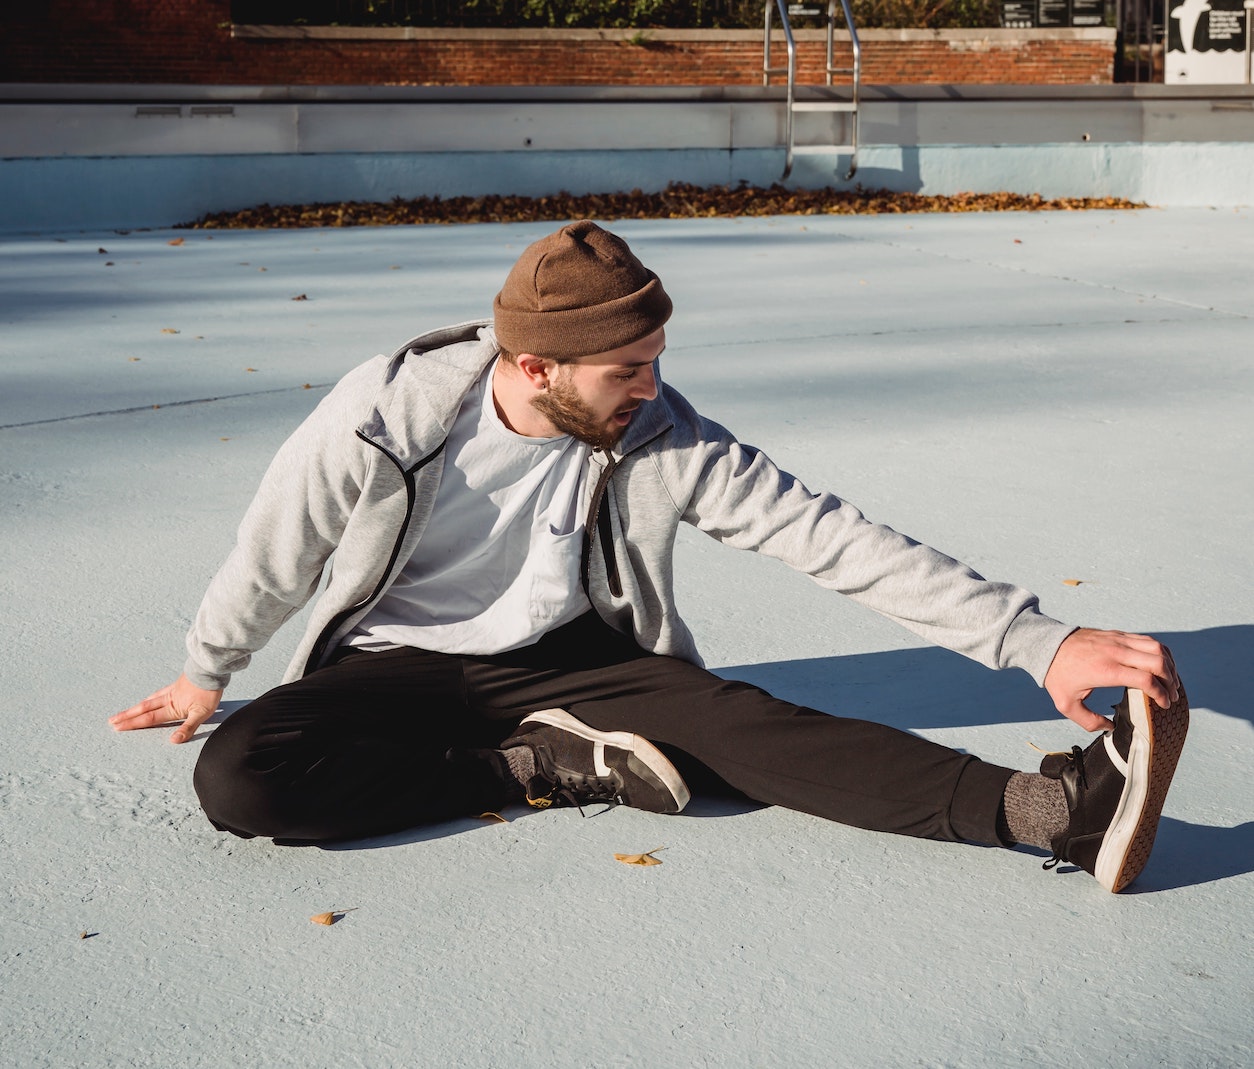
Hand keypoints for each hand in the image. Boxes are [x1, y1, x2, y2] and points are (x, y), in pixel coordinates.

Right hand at [110, 674, 223, 743]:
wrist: (211, 669)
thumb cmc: (208, 692)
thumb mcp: (201, 714)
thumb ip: (187, 728)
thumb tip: (173, 741)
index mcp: (172, 708)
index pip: (148, 719)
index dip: (132, 724)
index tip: (117, 727)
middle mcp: (168, 699)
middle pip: (143, 709)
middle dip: (127, 716)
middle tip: (111, 720)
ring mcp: (172, 690)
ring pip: (149, 700)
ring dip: (137, 707)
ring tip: (127, 711)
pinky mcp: (178, 684)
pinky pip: (159, 693)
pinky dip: (150, 697)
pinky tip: (151, 697)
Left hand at [1044, 628, 1180, 732]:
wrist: (1046, 645)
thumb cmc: (1057, 675)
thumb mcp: (1067, 704)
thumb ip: (1089, 721)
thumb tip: (1110, 727)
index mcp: (1106, 670)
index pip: (1146, 680)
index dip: (1161, 694)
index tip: (1164, 705)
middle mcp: (1116, 652)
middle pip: (1158, 662)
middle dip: (1171, 681)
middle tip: (1172, 696)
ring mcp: (1118, 640)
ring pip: (1157, 647)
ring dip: (1169, 665)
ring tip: (1171, 681)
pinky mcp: (1118, 634)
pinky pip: (1148, 640)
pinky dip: (1160, 653)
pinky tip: (1161, 665)